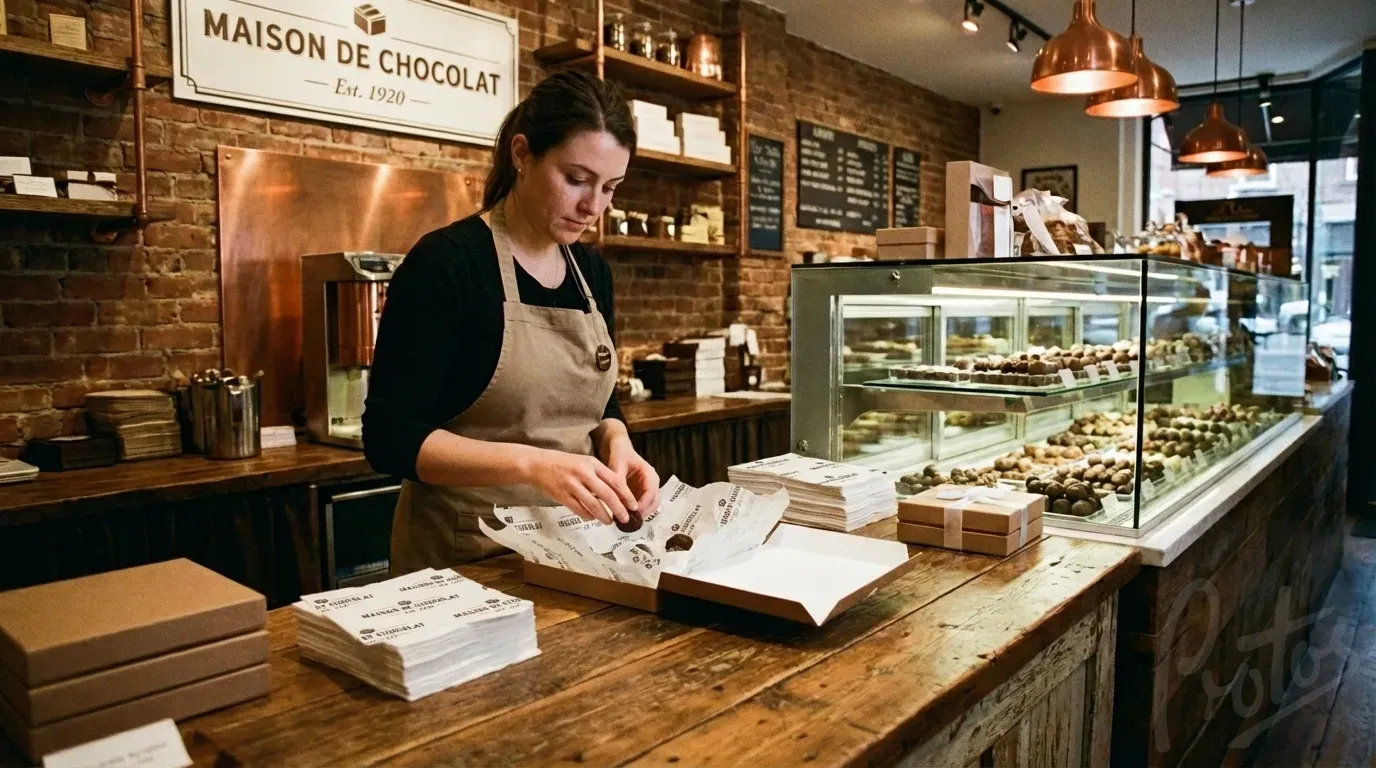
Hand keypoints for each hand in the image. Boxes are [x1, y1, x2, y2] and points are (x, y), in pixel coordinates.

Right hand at [523, 448, 637, 525]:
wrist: (537, 464)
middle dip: (619, 509)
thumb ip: (599, 475)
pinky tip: (592, 518)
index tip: (634, 505)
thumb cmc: (563, 463)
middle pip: (607, 494)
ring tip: (610, 522)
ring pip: (593, 504)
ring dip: (604, 516)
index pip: (615, 481)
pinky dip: (588, 515)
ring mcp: (572, 485)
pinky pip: (579, 509)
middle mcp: (584, 473)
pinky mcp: (562, 495)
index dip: (626, 495)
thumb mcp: (584, 462)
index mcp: (592, 464)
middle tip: (626, 519)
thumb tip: (617, 493)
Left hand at [603, 437, 660, 517]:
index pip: (651, 492)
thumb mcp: (616, 466)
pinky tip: (625, 516)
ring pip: (650, 506)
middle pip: (654, 502)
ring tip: (627, 521)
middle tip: (630, 521)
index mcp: (650, 474)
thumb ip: (618, 482)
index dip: (643, 504)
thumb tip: (616, 500)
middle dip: (644, 512)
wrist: (620, 449)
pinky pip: (643, 505)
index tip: (632, 512)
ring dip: (641, 514)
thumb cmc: (620, 455)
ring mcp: (648, 489)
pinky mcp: (641, 493)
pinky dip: (636, 512)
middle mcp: (652, 482)